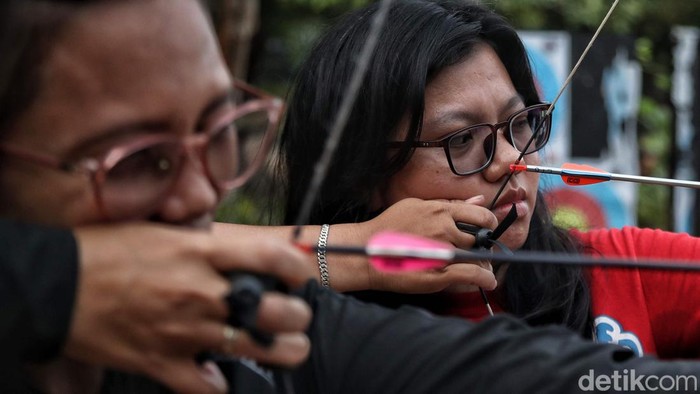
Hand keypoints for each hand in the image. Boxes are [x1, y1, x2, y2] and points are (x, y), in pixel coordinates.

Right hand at [68, 223, 313, 393]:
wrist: (54, 285)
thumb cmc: (104, 251)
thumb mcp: (160, 231)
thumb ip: (202, 243)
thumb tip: (233, 251)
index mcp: (200, 253)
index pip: (273, 258)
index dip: (299, 269)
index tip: (299, 276)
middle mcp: (200, 292)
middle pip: (278, 311)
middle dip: (298, 315)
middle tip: (295, 315)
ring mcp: (184, 331)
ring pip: (258, 349)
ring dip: (283, 350)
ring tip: (286, 346)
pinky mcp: (162, 363)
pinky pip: (209, 389)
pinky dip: (220, 386)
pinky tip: (221, 375)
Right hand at [329, 197, 498, 292]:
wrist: (366, 252)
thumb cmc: (387, 228)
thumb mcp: (416, 206)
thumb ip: (448, 205)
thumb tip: (478, 199)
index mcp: (439, 211)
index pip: (480, 214)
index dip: (488, 223)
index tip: (486, 229)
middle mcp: (444, 229)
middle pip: (479, 239)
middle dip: (482, 246)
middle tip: (477, 252)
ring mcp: (442, 252)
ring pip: (477, 258)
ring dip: (482, 263)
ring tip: (479, 267)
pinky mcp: (439, 273)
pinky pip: (472, 275)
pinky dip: (483, 278)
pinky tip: (487, 280)